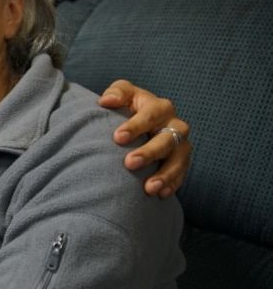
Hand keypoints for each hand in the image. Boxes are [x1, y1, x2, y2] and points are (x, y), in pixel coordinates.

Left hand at [99, 79, 191, 197]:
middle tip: (129, 163)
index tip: (117, 138)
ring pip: (179, 159)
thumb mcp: (122, 94)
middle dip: (150, 152)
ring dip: (165, 174)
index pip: (151, 114)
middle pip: (169, 138)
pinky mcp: (181, 162)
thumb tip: (106, 101)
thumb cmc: (127, 107)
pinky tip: (160, 195)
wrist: (138, 126)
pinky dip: (172, 184)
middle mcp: (174, 125)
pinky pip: (182, 175)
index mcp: (159, 107)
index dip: (136, 125)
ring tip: (149, 188)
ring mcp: (180, 145)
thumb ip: (116, 93)